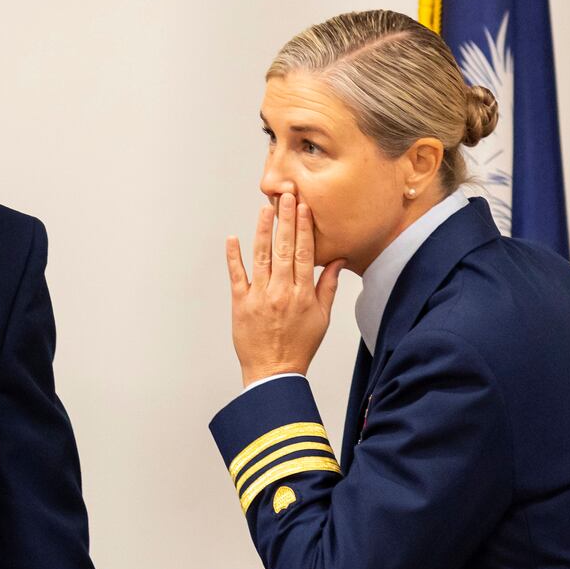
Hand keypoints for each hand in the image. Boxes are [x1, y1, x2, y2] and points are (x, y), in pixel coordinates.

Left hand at [226, 191, 344, 386]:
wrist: (274, 372)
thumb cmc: (299, 346)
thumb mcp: (321, 317)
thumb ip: (327, 287)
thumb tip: (337, 260)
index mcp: (303, 293)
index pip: (304, 253)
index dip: (304, 228)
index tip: (303, 208)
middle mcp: (282, 291)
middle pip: (284, 249)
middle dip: (285, 220)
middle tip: (285, 196)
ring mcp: (260, 296)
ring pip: (261, 257)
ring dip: (262, 231)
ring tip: (265, 209)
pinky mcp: (241, 304)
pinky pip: (237, 276)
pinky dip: (234, 257)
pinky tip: (232, 239)